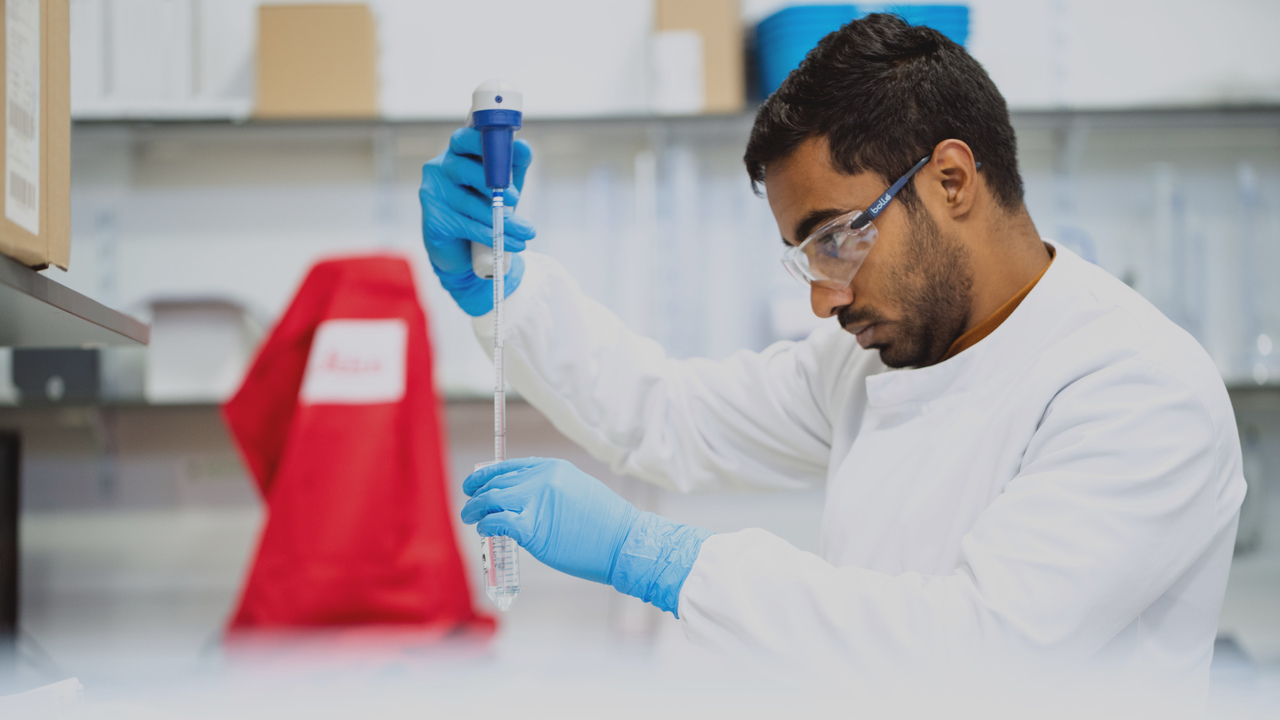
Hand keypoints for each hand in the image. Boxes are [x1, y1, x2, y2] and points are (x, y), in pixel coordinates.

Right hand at [419, 127, 535, 315]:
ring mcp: (432, 194)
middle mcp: (439, 169)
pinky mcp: (433, 220)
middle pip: (463, 168)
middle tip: (516, 197)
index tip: (507, 151)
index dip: (483, 142)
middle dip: (492, 182)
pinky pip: (466, 225)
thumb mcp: (504, 184)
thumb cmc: (485, 208)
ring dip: (502, 219)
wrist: (465, 251)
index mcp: (457, 153)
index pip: (464, 138)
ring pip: (469, 203)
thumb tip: (522, 147)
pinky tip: (514, 243)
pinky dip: (492, 235)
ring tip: (527, 232)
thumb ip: (513, 164)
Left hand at [462, 457, 638, 584]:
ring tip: (471, 518)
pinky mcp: (532, 529)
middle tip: (469, 505)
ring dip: (476, 509)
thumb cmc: (606, 524)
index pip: (509, 467)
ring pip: (491, 500)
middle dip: (477, 494)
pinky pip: (497, 523)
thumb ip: (550, 490)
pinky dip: (486, 526)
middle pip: (496, 483)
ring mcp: (536, 502)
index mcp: (552, 468)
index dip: (488, 475)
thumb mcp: (579, 490)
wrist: (624, 542)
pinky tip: (486, 531)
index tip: (476, 483)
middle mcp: (541, 480)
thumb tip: (525, 499)